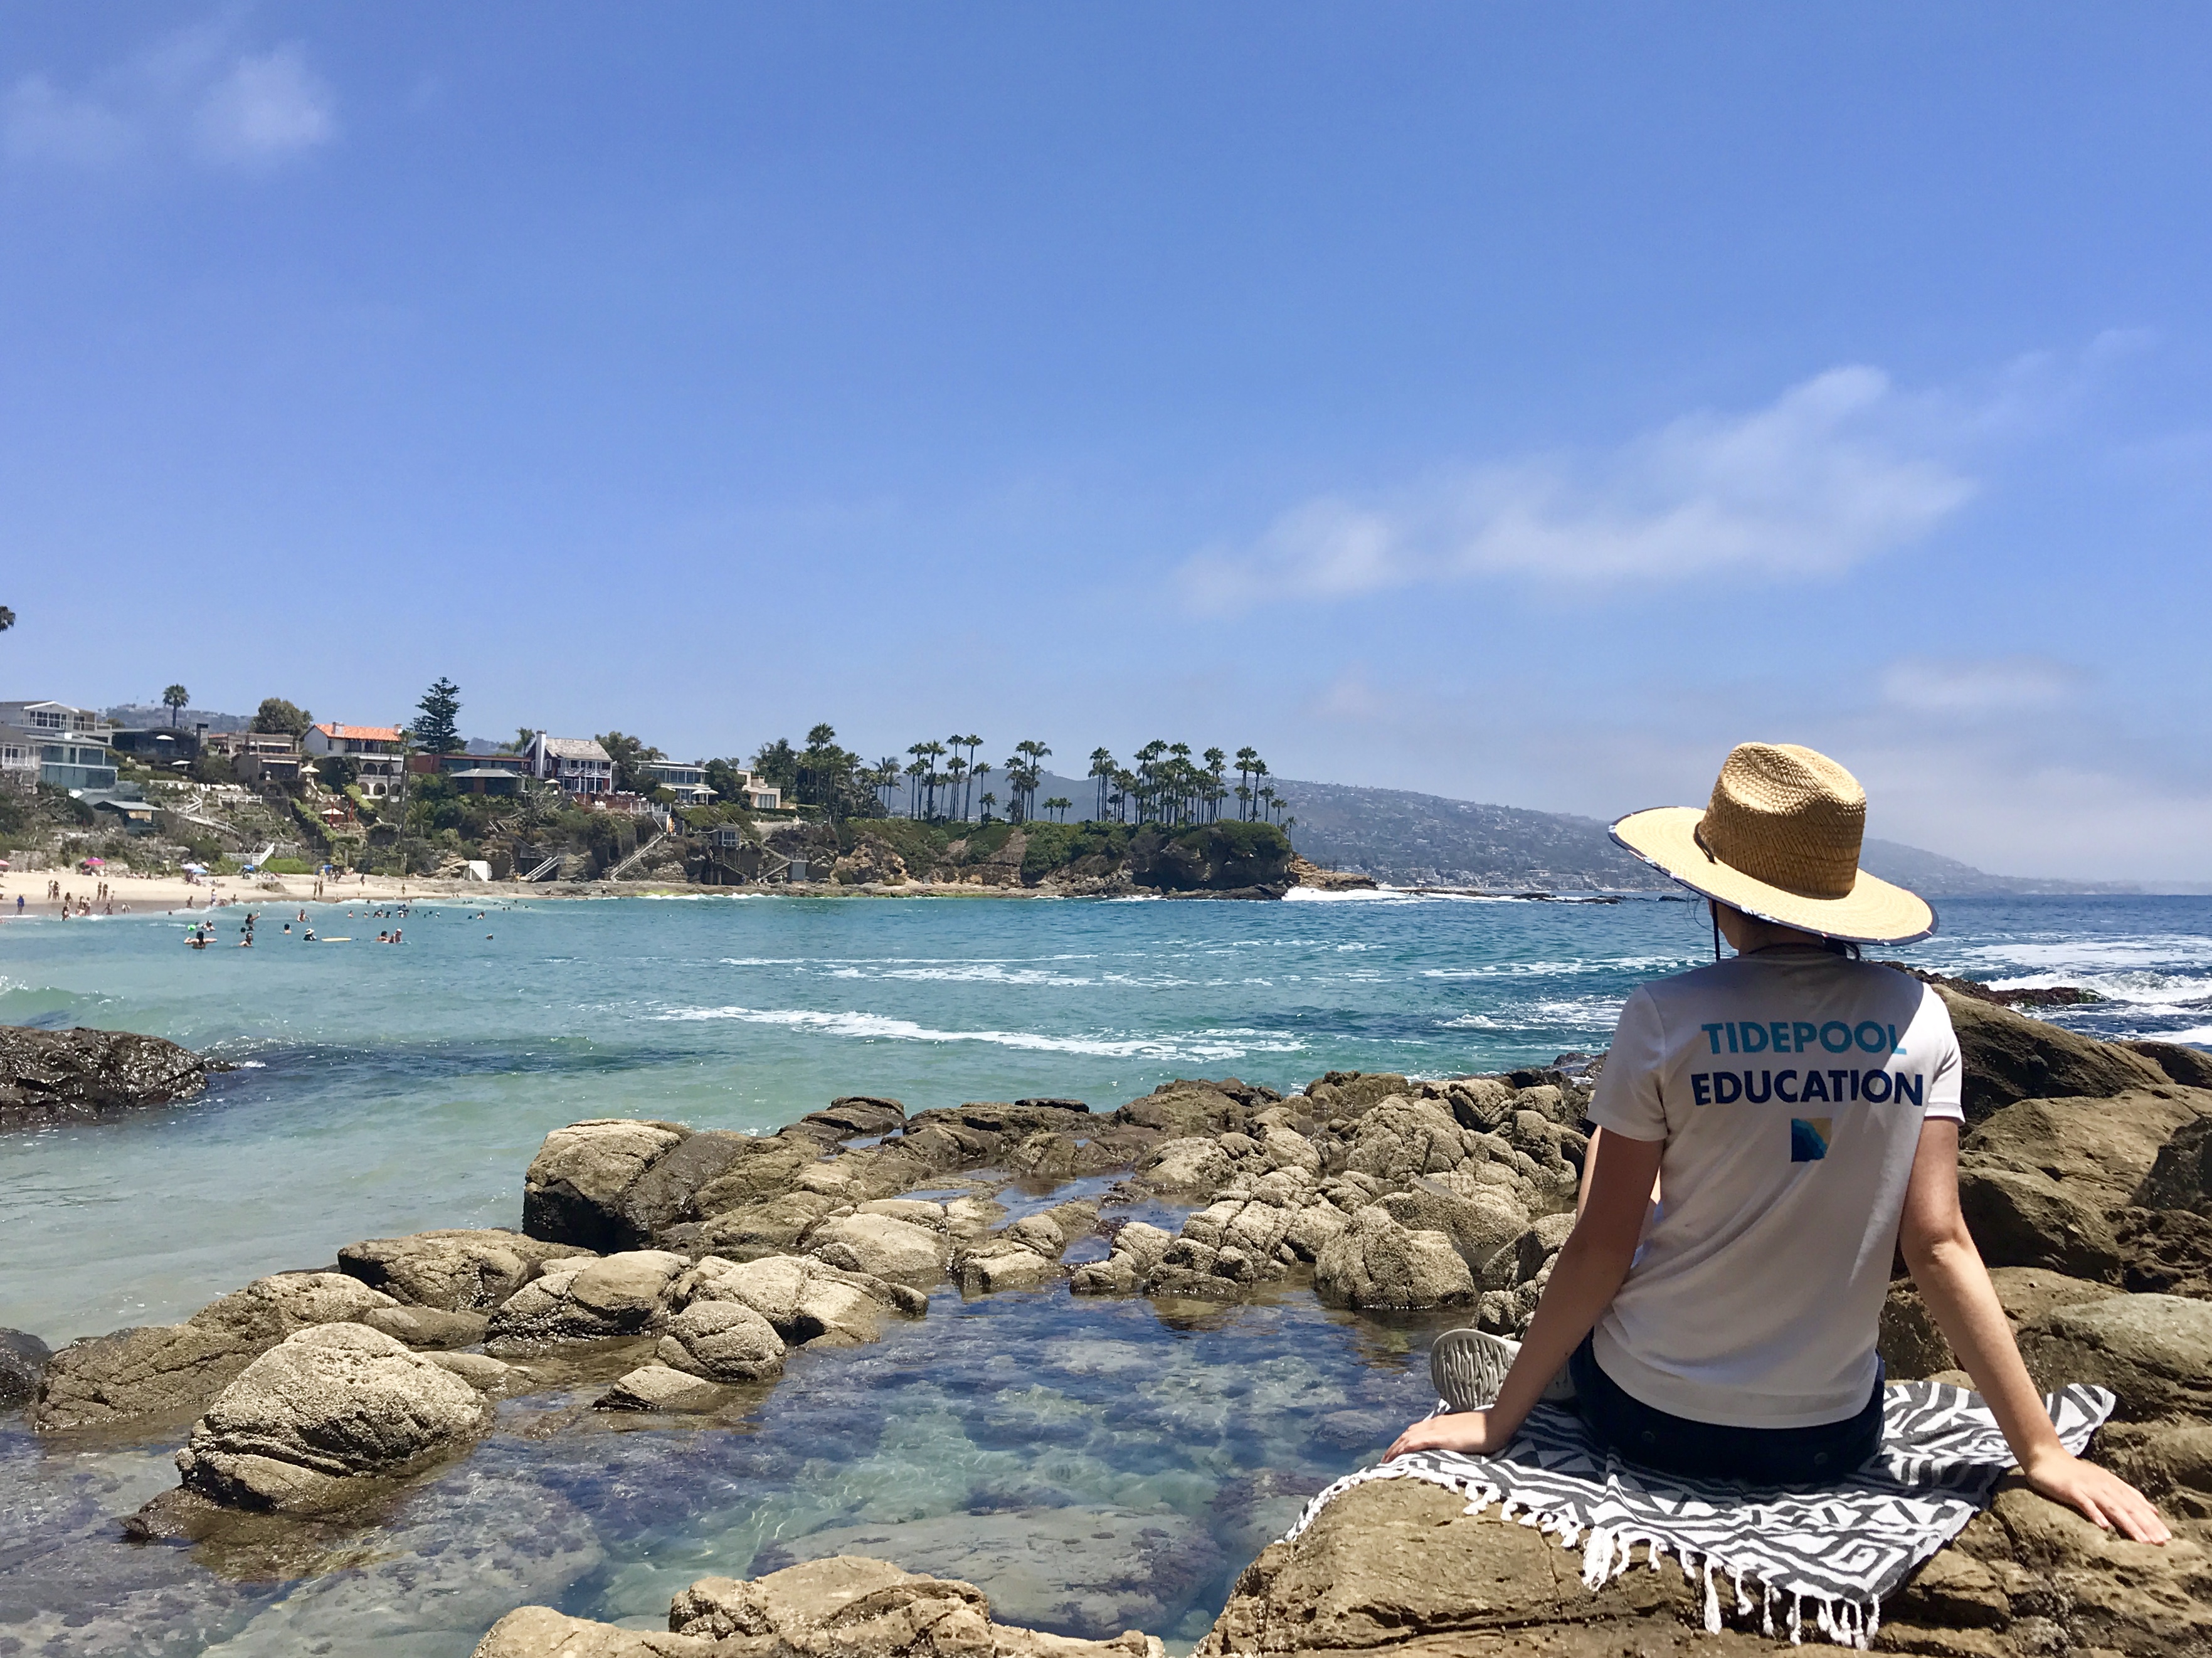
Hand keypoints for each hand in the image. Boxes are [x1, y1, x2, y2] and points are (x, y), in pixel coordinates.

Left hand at [1385, 1410, 1504, 1460]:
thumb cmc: (1485, 1429)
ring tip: (1386, 1463)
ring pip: (1408, 1439)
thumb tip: (1449, 1446)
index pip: (1414, 1432)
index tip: (1393, 1453)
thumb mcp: (1464, 1433)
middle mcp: (1434, 1424)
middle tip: (1384, 1461)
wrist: (1497, 1422)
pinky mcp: (1442, 1437)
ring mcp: (1437, 1430)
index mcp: (1439, 1423)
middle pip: (1406, 1435)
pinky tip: (1398, 1457)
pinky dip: (1405, 1449)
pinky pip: (1418, 1442)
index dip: (1401, 1442)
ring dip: (1395, 1450)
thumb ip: (1454, 1438)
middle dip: (1394, 1448)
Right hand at [2020, 1446, 2170, 1543]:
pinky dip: (2095, 1514)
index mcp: (2113, 1484)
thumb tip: (2153, 1510)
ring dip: (2129, 1524)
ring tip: (2142, 1540)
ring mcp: (2088, 1487)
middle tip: (2161, 1543)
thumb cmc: (2075, 1473)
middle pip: (2129, 1507)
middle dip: (2147, 1526)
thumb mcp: (2104, 1481)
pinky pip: (2085, 1503)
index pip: (2137, 1504)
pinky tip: (2104, 1526)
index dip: (2152, 1521)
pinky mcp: (2071, 1489)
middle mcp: (2104, 1485)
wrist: (2045, 1456)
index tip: (2167, 1538)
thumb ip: (2126, 1494)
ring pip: (2112, 1507)